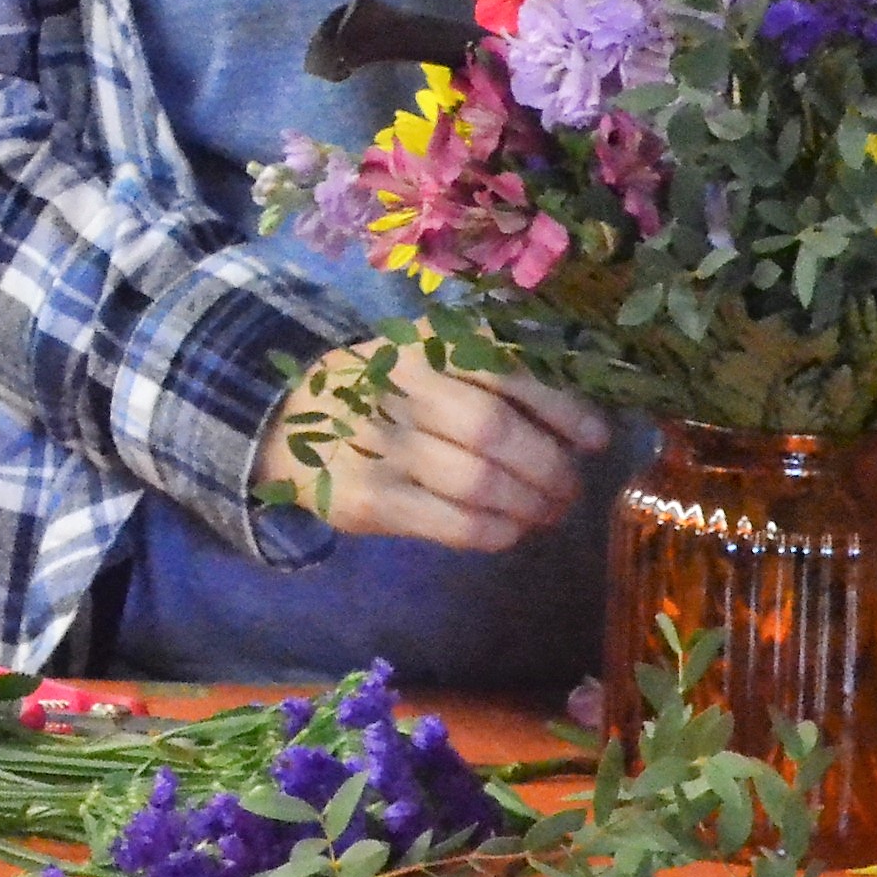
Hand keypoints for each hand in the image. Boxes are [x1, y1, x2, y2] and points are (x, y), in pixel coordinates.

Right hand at [253, 342, 605, 551]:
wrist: (280, 421)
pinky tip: (509, 530)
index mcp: (422, 344)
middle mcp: (398, 388)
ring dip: (529, 504)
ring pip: (478, 480)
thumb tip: (580, 415)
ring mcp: (378, 444)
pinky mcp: (366, 498)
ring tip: (547, 511)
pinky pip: (452, 523)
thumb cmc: (378, 389)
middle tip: (569, 487)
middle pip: (494, 429)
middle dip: (550, 466)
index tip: (596, 438)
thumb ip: (486, 368)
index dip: (562, 408)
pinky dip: (495, 531)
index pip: (506, 370)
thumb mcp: (423, 355)